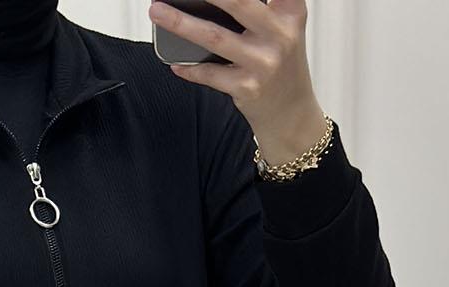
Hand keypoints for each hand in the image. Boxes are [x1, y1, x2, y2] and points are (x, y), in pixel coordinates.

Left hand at [148, 0, 325, 154]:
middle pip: (237, 2)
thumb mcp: (282, 27)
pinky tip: (174, 62)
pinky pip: (209, 74)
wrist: (291, 114)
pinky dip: (189, 68)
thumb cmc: (279, 63)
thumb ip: (257, 8)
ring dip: (180, 23)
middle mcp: (280, 35)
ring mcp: (263, 63)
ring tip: (157, 11)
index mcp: (290, 11)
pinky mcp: (247, 88)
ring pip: (214, 37)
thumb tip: (205, 2)